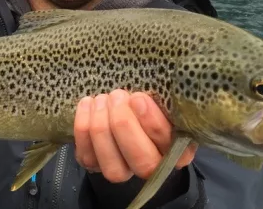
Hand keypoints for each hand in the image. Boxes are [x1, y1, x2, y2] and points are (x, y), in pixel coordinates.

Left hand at [73, 89, 196, 182]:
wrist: (124, 105)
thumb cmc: (148, 100)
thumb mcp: (160, 97)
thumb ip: (161, 99)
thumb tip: (149, 91)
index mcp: (178, 150)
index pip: (170, 145)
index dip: (152, 123)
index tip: (138, 98)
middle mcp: (153, 167)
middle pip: (142, 161)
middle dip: (124, 125)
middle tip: (117, 96)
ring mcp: (124, 170)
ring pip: (113, 168)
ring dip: (103, 127)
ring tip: (101, 99)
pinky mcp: (96, 166)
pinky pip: (88, 157)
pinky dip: (83, 129)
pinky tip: (87, 104)